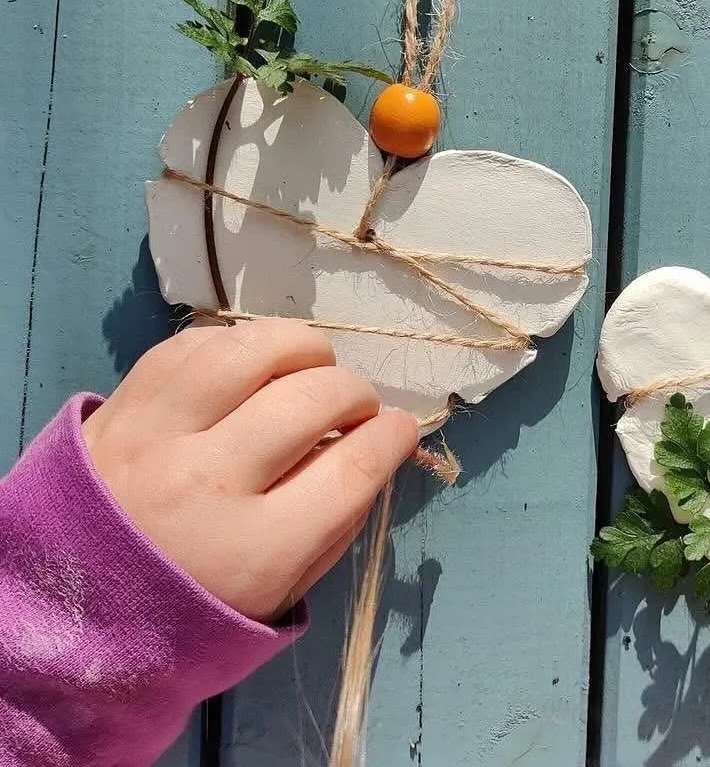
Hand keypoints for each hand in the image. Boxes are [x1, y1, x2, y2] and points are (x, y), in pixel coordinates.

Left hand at [82, 319, 418, 621]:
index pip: (352, 467)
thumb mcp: (280, 593)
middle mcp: (205, 482)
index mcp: (252, 551)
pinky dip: (241, 343)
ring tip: (313, 367)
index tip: (400, 428)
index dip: (393, 436)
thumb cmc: (192, 605)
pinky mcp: (122, 401)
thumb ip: (337, 524)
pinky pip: (197, 343)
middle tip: (357, 408)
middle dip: (358, 394)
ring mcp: (156, 433)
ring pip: (252, 350)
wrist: (68, 608)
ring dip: (304, 347)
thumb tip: (378, 448)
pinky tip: (254, 366)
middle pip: (312, 400)